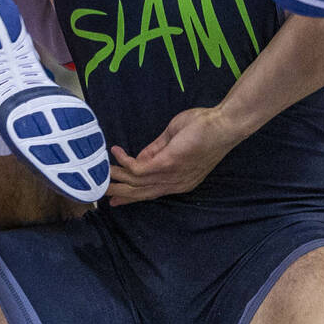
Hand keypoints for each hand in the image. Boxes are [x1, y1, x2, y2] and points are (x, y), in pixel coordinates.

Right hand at [107, 107, 239, 205]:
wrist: (223, 124)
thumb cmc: (204, 128)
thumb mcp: (175, 141)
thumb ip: (156, 151)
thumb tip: (137, 159)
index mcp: (179, 181)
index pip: (150, 193)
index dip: (131, 196)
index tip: (114, 200)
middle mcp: (175, 184)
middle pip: (141, 194)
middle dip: (119, 193)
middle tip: (100, 192)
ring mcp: (171, 175)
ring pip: (137, 184)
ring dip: (117, 179)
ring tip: (101, 173)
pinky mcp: (168, 164)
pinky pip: (139, 168)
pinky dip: (125, 161)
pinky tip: (116, 152)